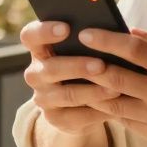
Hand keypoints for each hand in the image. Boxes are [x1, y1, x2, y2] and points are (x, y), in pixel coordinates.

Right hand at [19, 20, 119, 136]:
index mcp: (39, 48)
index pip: (30, 36)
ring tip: (116, 88)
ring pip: (67, 95)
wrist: (82, 101)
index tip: (66, 28)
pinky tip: (114, 105)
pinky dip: (97, 110)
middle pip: (50, 68)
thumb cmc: (87, 62)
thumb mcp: (84, 49)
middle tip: (101, 65)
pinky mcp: (55, 119)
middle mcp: (35, 73)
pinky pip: (76, 117)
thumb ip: (90, 40)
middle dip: (78, 67)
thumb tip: (113, 31)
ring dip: (92, 91)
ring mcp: (43, 98)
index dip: (44, 31)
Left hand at [78, 27, 146, 146]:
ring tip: (79, 79)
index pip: (135, 48)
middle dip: (90, 65)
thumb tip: (130, 30)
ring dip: (93, 90)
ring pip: (114, 103)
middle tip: (73, 56)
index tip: (86, 33)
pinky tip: (100, 98)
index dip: (107, 40)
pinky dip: (111, 108)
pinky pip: (125, 120)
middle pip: (117, 77)